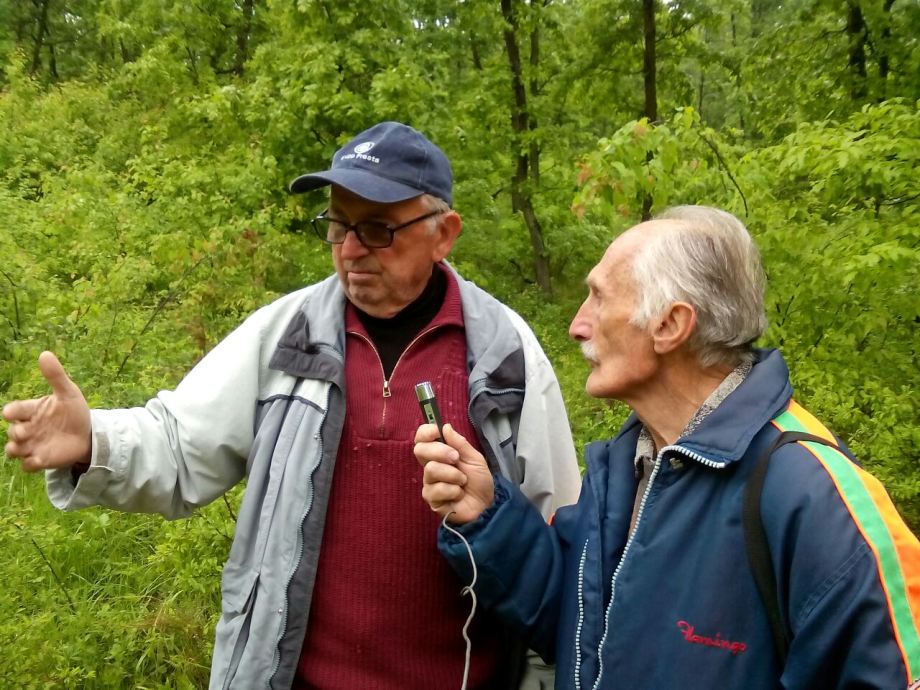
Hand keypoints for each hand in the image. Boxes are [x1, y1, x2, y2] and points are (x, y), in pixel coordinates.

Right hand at [3, 351, 91, 471]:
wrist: (88, 434)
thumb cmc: (74, 412)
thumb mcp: (68, 392)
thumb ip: (56, 376)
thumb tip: (44, 353)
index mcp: (32, 410)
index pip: (12, 410)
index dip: (12, 412)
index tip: (14, 413)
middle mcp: (28, 428)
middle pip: (12, 431)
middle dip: (17, 432)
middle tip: (28, 431)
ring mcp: (32, 445)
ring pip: (13, 450)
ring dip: (17, 449)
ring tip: (27, 447)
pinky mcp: (40, 459)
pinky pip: (27, 465)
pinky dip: (30, 463)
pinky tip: (40, 459)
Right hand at [414, 422, 494, 523]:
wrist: (486, 504)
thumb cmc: (479, 482)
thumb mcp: (475, 458)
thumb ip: (460, 443)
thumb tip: (445, 427)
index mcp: (439, 455)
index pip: (422, 439)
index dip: (425, 432)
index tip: (437, 431)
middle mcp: (430, 467)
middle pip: (420, 450)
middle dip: (440, 451)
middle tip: (456, 458)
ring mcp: (429, 483)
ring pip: (431, 470)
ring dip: (453, 474)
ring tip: (463, 481)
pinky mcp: (431, 500)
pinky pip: (437, 489)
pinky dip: (453, 490)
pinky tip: (459, 494)